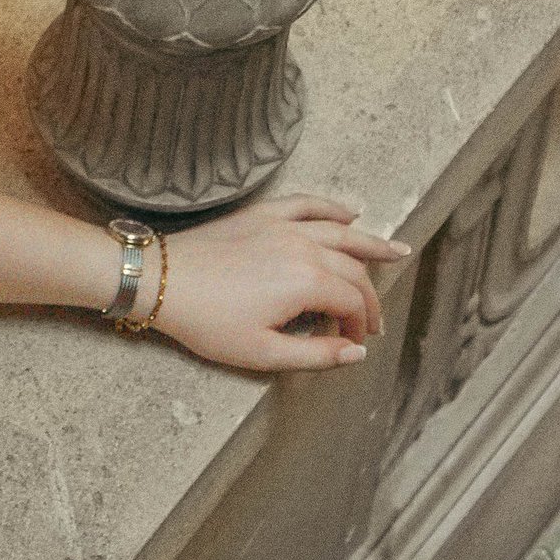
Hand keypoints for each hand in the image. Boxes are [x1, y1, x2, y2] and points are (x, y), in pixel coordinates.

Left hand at [154, 193, 408, 375]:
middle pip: (352, 270)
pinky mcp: (261, 215)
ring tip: (398, 249)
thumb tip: (356, 353)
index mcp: (308, 281)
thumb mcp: (262, 353)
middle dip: (368, 297)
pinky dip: (331, 207)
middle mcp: (303, 247)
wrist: (160, 280)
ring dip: (371, 242)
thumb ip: (316, 355)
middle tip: (372, 319)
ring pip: (340, 232)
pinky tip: (351, 212)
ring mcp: (283, 226)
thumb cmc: (207, 321)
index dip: (360, 326)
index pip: (353, 302)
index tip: (355, 343)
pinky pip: (306, 204)